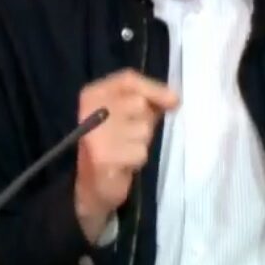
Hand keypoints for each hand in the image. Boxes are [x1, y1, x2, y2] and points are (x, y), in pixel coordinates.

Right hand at [73, 69, 177, 240]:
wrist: (90, 185)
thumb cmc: (114, 144)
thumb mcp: (127, 115)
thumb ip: (147, 101)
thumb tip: (174, 98)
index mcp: (92, 94)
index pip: (127, 79)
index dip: (154, 88)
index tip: (175, 101)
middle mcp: (89, 109)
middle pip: (139, 103)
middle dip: (144, 121)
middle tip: (129, 136)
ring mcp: (95, 133)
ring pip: (143, 129)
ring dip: (141, 142)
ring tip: (124, 150)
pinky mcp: (103, 156)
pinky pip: (140, 151)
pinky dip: (137, 159)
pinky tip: (123, 163)